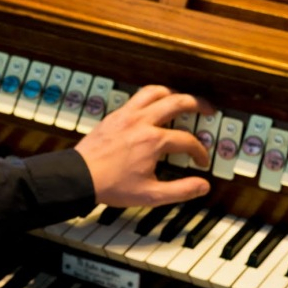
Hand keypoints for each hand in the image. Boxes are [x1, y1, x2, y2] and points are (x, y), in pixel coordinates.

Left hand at [74, 85, 212, 206]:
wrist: (78, 177)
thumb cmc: (110, 186)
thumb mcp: (150, 195)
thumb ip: (180, 190)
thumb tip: (203, 186)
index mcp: (153, 141)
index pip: (187, 141)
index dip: (199, 151)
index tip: (201, 161)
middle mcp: (142, 122)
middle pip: (178, 102)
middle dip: (198, 104)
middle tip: (208, 110)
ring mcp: (126, 116)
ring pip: (155, 92)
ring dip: (173, 93)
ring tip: (182, 100)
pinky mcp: (114, 115)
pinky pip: (137, 97)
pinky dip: (151, 97)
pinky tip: (154, 106)